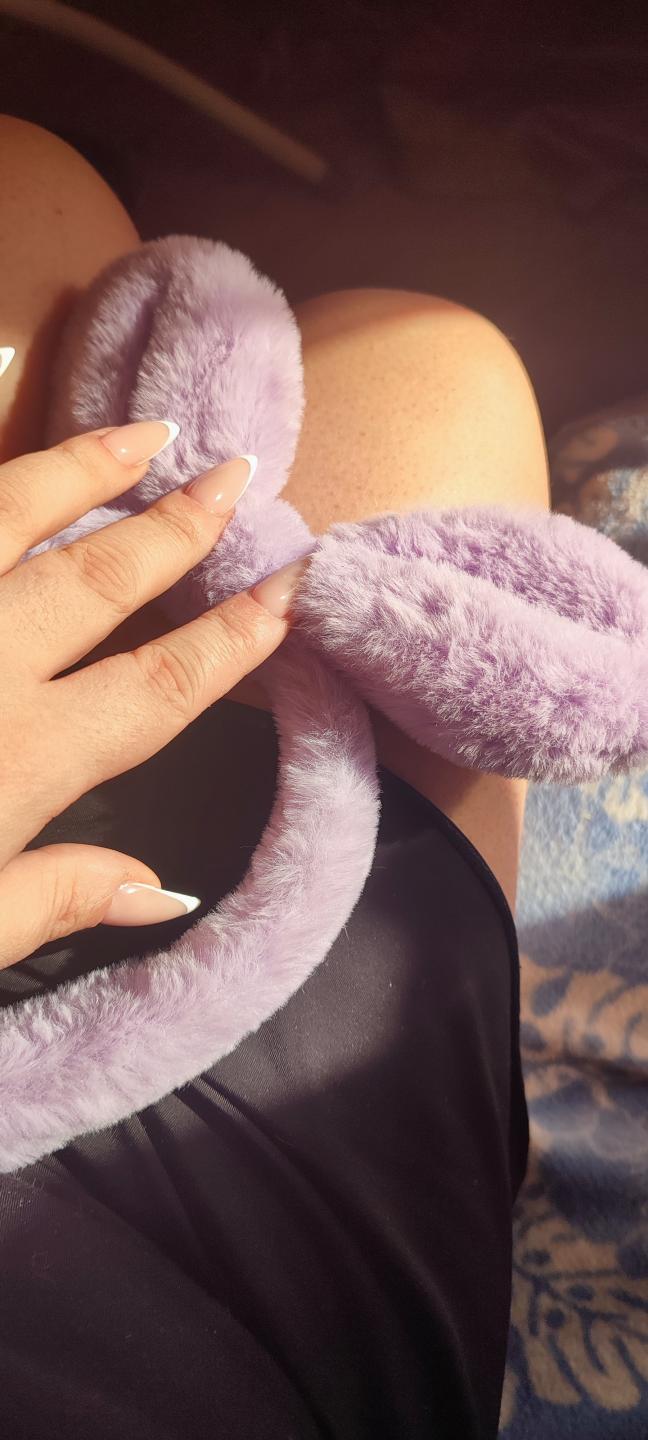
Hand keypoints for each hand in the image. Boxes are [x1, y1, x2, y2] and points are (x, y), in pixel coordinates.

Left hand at [0, 418, 299, 968]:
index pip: (161, 684)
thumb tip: (165, 892)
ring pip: (6, 520)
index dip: (236, 633)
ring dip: (81, 471)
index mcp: (22, 760)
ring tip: (140, 434)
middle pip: (99, 580)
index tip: (291, 583)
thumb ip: (57, 897)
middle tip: (234, 472)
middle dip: (177, 525)